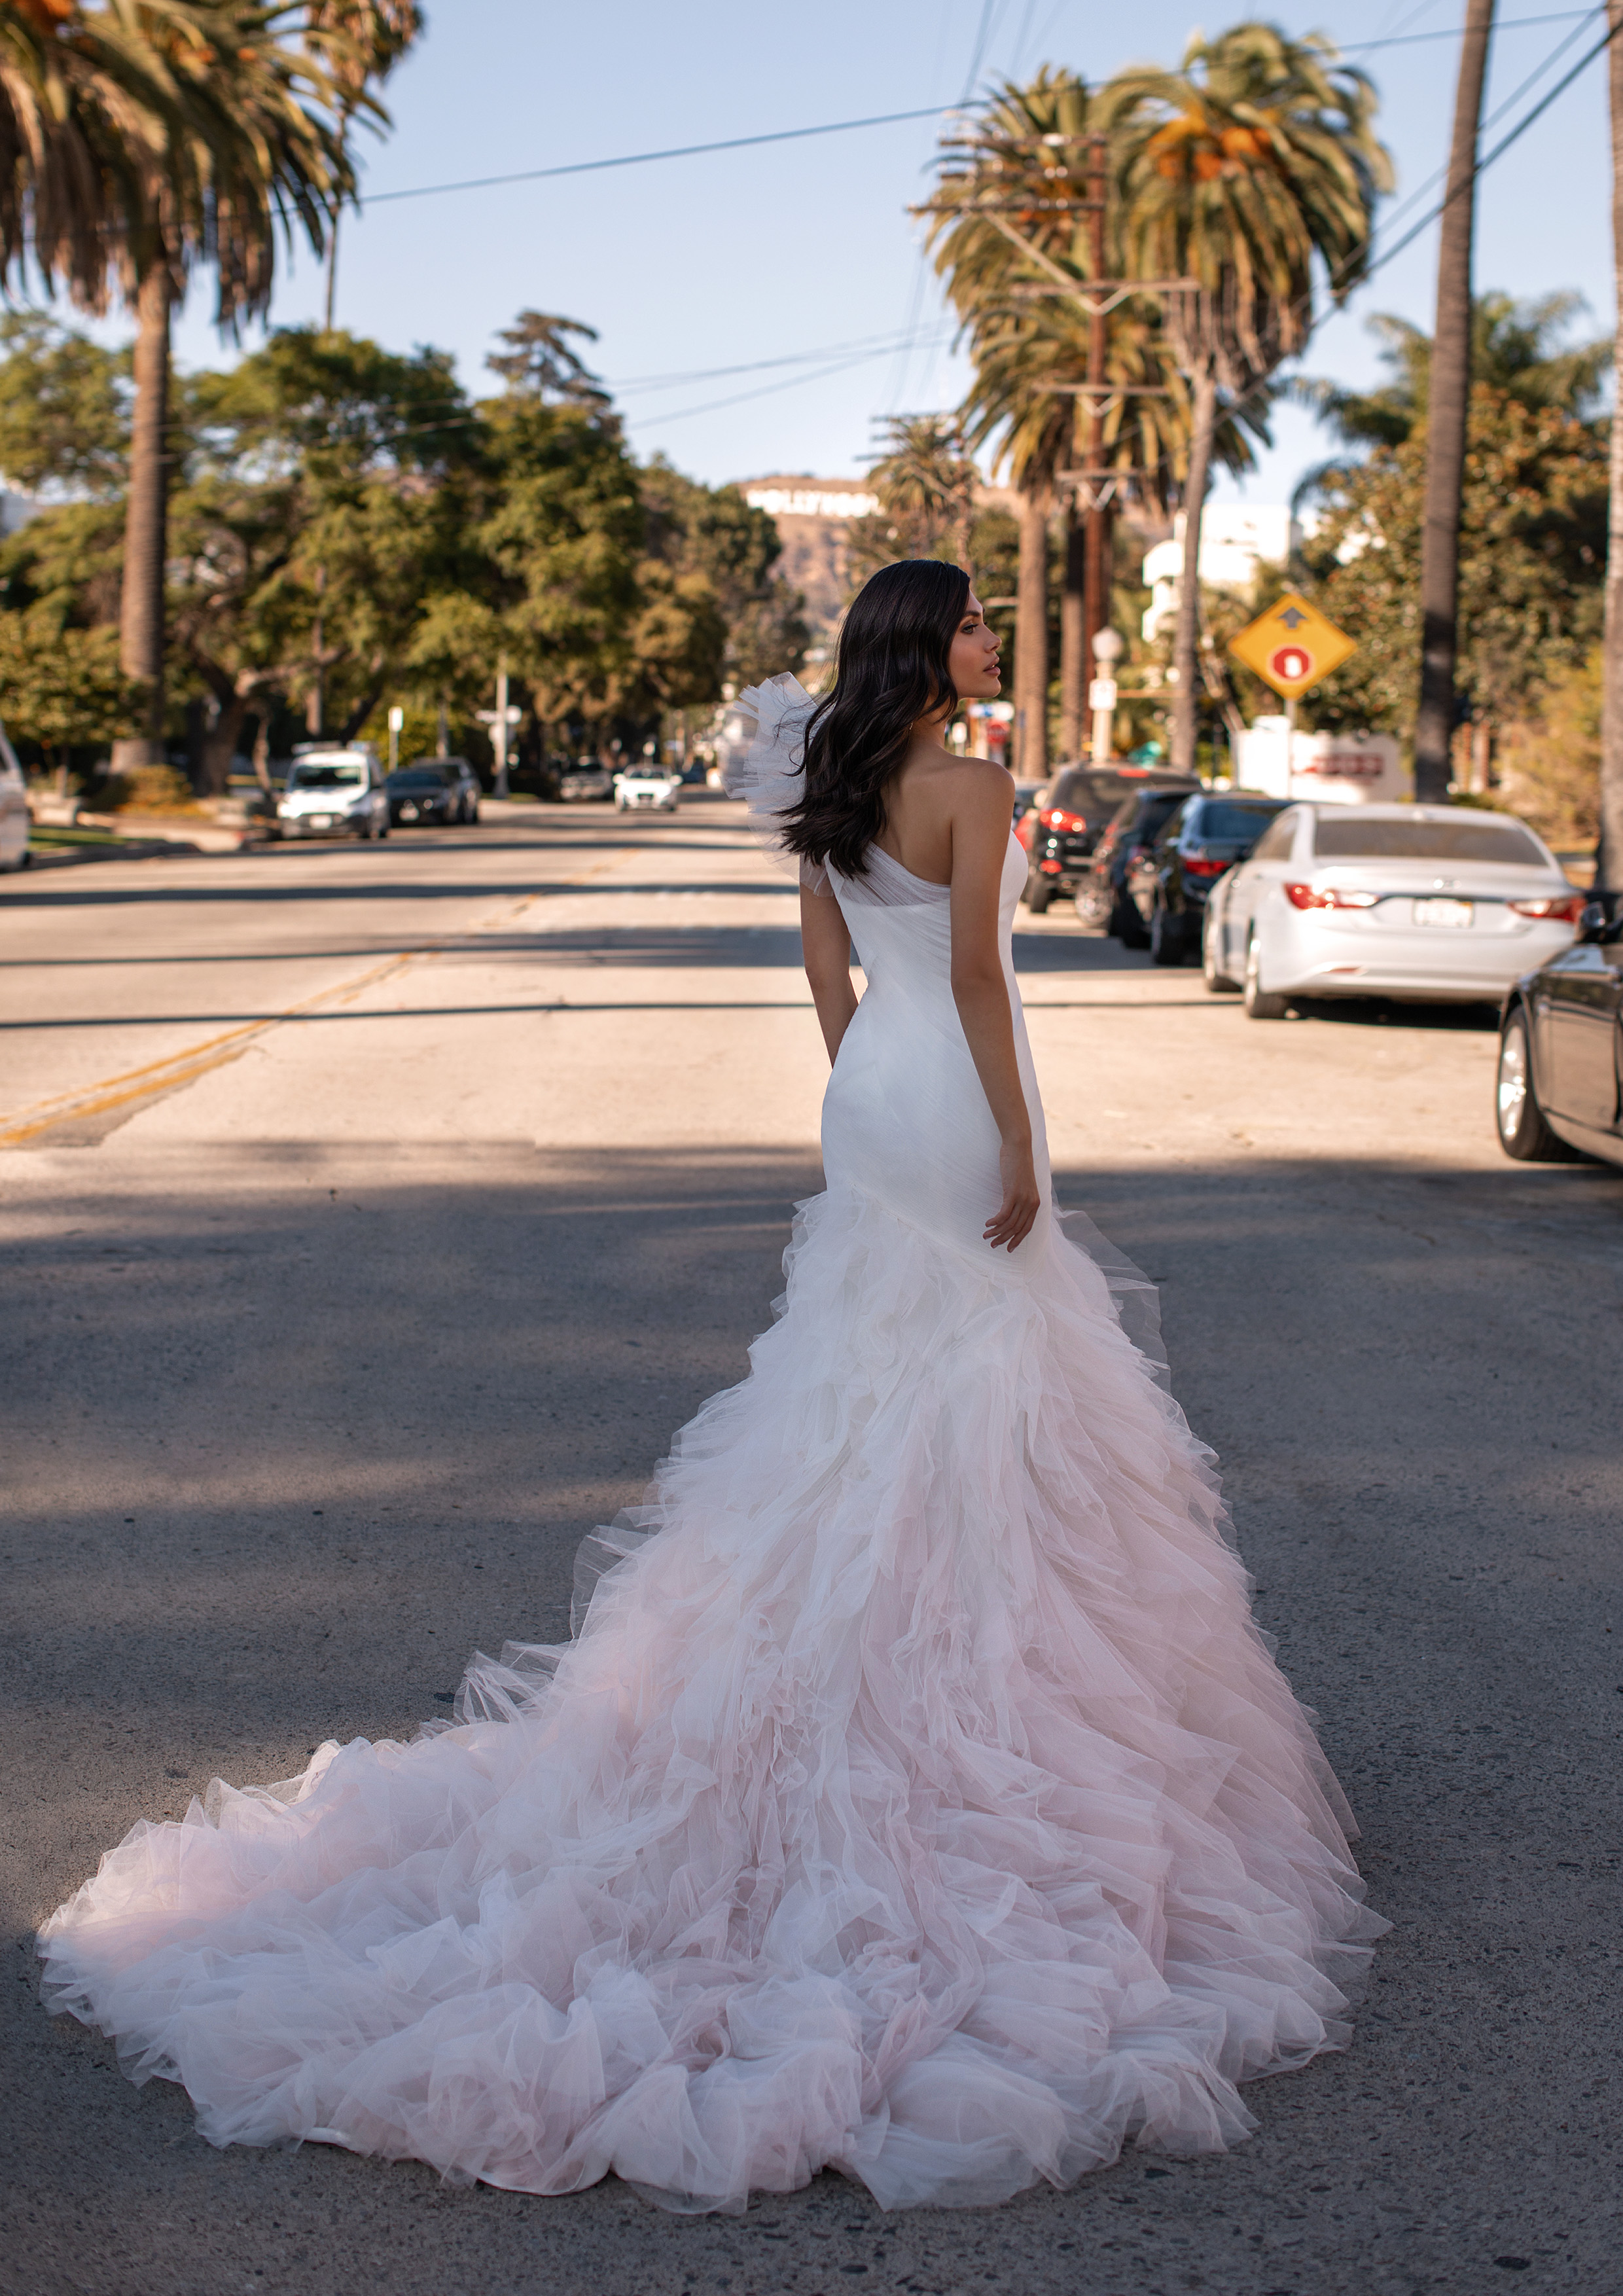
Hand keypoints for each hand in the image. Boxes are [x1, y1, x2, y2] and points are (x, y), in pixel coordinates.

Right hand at [984, 1138, 1039, 1252]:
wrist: (1019, 1148)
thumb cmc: (1018, 1165)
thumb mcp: (1023, 1185)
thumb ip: (1021, 1198)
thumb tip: (1013, 1210)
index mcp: (1035, 1203)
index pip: (1027, 1228)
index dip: (1017, 1240)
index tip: (1008, 1248)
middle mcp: (1031, 1203)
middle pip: (1017, 1228)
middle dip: (1004, 1239)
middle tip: (993, 1245)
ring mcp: (1023, 1199)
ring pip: (1009, 1223)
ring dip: (996, 1232)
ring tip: (986, 1236)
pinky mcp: (1013, 1193)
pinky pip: (1003, 1214)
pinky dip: (995, 1222)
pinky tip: (987, 1224)